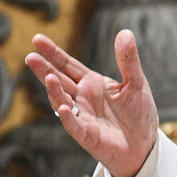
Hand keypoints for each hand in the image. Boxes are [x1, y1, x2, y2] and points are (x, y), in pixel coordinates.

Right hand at [25, 30, 158, 176]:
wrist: (144, 144)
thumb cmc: (138, 113)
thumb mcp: (136, 83)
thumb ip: (128, 60)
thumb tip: (125, 32)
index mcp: (92, 83)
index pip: (68, 65)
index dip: (53, 53)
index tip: (37, 39)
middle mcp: (82, 98)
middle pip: (60, 80)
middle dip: (45, 69)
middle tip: (31, 56)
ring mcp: (82, 116)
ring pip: (62, 101)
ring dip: (55, 91)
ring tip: (49, 77)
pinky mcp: (87, 135)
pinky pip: (74, 125)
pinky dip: (68, 117)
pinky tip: (64, 107)